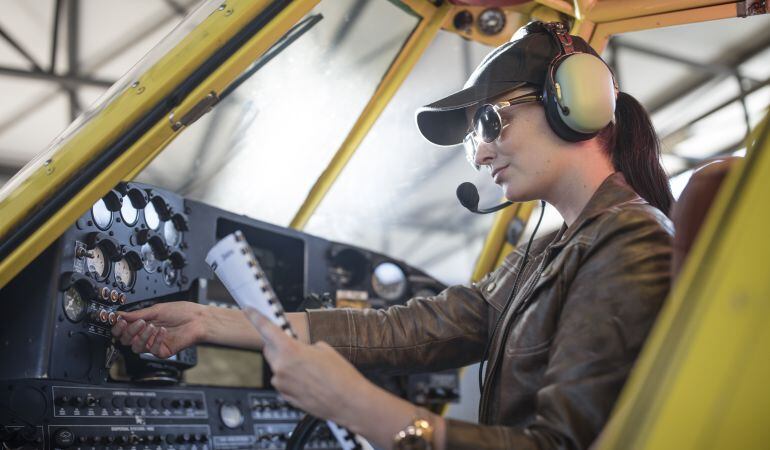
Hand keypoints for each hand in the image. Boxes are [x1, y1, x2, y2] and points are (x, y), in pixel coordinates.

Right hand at [111, 301, 206, 357]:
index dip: (118, 327)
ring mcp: (154, 344)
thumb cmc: (181, 312)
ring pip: (136, 347)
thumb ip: (137, 314)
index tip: (120, 321)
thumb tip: (119, 314)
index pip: (123, 330)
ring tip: (151, 325)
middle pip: (126, 341)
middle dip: (130, 331)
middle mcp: (146, 335)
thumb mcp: (156, 309)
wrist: (198, 319)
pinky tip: (162, 331)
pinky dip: (155, 340)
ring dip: (141, 336)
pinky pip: (152, 350)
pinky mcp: (162, 351)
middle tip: (138, 322)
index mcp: (143, 324)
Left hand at [247, 309, 372, 424]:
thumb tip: (298, 349)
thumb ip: (304, 346)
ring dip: (287, 364)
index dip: (256, 317)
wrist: (348, 402)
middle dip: (278, 345)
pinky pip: (283, 382)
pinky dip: (291, 379)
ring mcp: (281, 384)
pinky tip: (309, 381)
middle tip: (296, 346)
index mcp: (290, 350)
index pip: (266, 329)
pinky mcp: (285, 397)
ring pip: (277, 367)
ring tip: (310, 370)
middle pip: (269, 349)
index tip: (249, 310)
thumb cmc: (340, 377)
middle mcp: (281, 367)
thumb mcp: (324, 349)